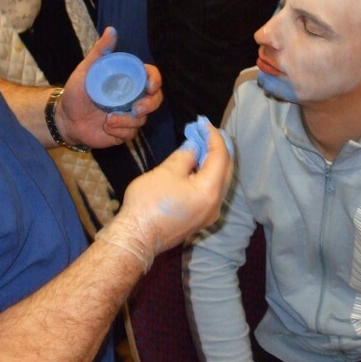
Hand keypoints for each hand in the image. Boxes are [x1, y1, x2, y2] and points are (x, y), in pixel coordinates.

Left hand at [57, 27, 162, 148]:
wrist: (65, 119)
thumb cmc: (76, 92)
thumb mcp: (86, 70)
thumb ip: (100, 51)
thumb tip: (111, 30)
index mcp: (128, 80)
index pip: (151, 77)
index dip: (155, 80)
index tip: (150, 85)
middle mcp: (133, 97)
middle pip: (155, 100)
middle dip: (150, 105)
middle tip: (136, 109)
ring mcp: (130, 115)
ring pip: (143, 119)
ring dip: (127, 121)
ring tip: (108, 119)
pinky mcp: (124, 131)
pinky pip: (131, 133)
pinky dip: (120, 131)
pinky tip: (106, 127)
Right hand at [96, 122, 232, 270]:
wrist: (135, 238)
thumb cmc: (149, 203)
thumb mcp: (166, 171)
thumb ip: (185, 156)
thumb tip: (194, 147)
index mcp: (210, 190)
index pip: (220, 156)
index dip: (213, 136)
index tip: (203, 123)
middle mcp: (216, 204)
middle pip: (225, 169)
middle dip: (217, 148)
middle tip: (205, 131)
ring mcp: (209, 214)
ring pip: (219, 182)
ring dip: (212, 162)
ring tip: (200, 144)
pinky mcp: (199, 219)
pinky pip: (210, 192)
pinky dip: (206, 176)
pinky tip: (195, 166)